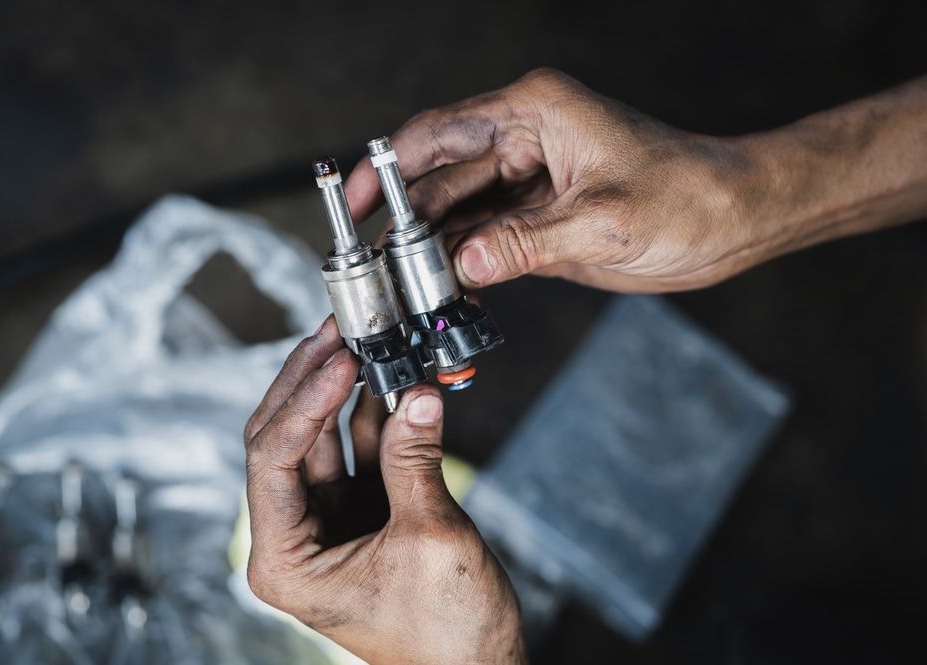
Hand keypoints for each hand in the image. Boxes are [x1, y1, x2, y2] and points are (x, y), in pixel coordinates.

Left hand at [243, 317, 525, 664]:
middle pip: (287, 438)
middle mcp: (296, 537)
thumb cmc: (446, 636)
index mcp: (285, 559)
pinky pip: (361, 451)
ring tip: (368, 343)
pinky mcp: (363, 511)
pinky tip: (394, 380)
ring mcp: (329, 521)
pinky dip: (378, 415)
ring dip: (347, 391)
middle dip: (312, 382)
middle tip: (337, 332)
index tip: (339, 360)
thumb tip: (417, 392)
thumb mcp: (430, 538)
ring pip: (323, 437)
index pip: (272, 459)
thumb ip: (415, 460)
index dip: (304, 401)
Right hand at [345, 67, 766, 292]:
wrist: (735, 221)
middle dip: (407, 223)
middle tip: (378, 269)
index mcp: (533, 113)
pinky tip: (443, 292)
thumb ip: (528, 242)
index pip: (439, 133)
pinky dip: (464, 266)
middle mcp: (523, 142)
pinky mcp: (539, 221)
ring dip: (432, 251)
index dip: (388, 165)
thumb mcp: (605, 220)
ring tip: (402, 289)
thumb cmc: (689, 196)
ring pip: (459, 216)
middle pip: (441, 181)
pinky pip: (486, 241)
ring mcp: (529, 185)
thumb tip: (464, 265)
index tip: (354, 199)